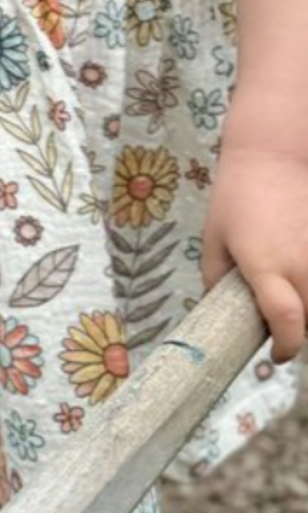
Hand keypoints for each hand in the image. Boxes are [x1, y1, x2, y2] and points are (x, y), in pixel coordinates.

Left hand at [200, 147, 307, 362]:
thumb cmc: (236, 198)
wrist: (274, 157)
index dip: (286, 346)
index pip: (286, 320)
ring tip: (292, 294)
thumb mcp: (214, 240)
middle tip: (280, 321)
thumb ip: (217, 280)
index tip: (276, 355)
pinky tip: (302, 273)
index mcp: (265, 266)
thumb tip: (221, 311)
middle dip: (298, 328)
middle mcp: (301, 264)